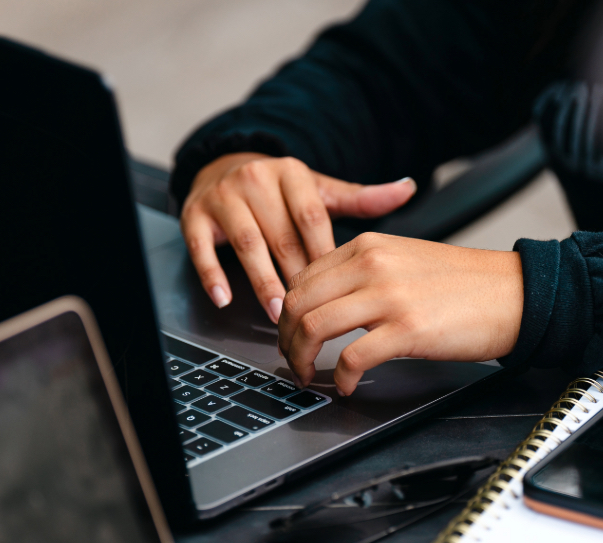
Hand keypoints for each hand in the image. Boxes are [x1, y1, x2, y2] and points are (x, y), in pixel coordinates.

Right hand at [180, 152, 417, 322]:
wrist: (227, 167)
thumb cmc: (281, 191)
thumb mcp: (321, 191)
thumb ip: (361, 198)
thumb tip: (407, 189)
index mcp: (292, 174)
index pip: (312, 217)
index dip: (324, 255)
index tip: (338, 288)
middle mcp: (256, 180)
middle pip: (281, 235)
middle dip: (296, 278)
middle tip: (311, 315)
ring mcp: (223, 196)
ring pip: (246, 243)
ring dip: (262, 282)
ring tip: (278, 315)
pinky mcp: (195, 213)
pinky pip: (202, 247)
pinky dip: (212, 275)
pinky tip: (225, 299)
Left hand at [278, 233, 523, 394]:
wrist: (514, 293)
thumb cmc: (465, 283)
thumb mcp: (404, 260)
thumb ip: (362, 273)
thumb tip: (327, 302)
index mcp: (368, 247)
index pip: (302, 278)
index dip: (287, 313)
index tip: (290, 334)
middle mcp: (372, 266)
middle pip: (297, 304)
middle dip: (285, 340)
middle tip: (292, 360)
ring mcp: (389, 297)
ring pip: (313, 328)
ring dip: (302, 360)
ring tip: (309, 375)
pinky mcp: (407, 330)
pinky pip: (351, 358)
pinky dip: (340, 378)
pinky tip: (346, 385)